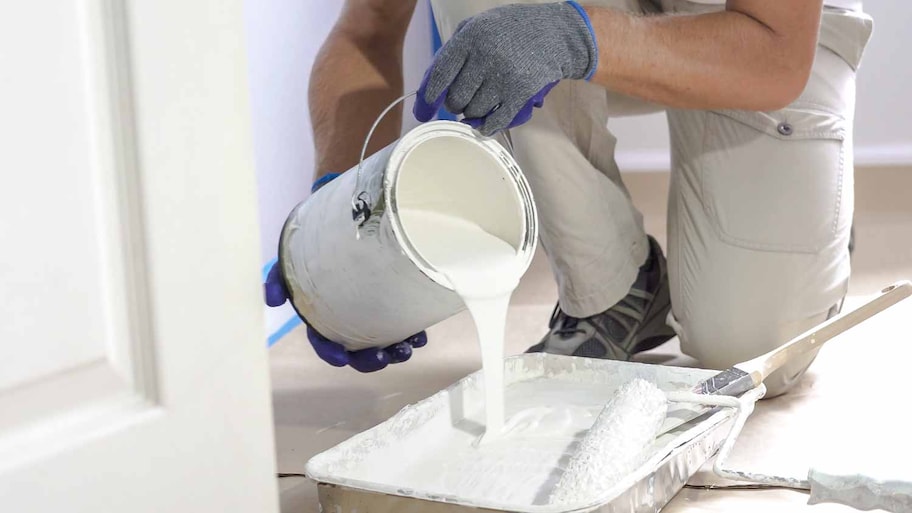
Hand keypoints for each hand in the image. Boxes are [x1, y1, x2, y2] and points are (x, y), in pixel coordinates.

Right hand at [263, 173, 427, 372]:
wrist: (346, 204)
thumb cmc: (318, 231)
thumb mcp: (295, 248)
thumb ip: (280, 273)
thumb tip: (271, 300)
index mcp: (324, 308)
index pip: (324, 339)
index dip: (331, 353)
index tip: (342, 358)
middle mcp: (350, 311)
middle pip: (359, 348)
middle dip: (371, 359)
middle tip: (386, 356)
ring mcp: (375, 305)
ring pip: (386, 339)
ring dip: (398, 349)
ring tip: (411, 344)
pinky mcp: (396, 294)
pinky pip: (407, 320)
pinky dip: (414, 331)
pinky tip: (420, 332)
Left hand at [414, 1, 597, 135]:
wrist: (556, 33)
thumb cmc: (510, 30)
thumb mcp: (478, 27)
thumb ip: (453, 52)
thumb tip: (430, 89)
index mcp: (470, 37)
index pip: (440, 74)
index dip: (429, 97)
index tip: (424, 110)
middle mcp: (486, 56)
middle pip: (456, 98)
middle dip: (456, 104)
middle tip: (463, 99)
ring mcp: (505, 75)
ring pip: (474, 112)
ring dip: (473, 113)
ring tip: (482, 101)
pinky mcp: (521, 92)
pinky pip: (496, 121)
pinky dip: (487, 127)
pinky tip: (486, 124)